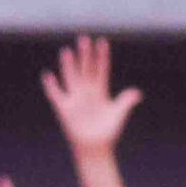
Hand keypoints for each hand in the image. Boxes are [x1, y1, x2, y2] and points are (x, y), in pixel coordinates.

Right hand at [43, 36, 140, 155]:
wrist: (95, 148)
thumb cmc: (108, 132)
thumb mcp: (119, 114)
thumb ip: (126, 101)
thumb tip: (137, 93)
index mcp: (101, 90)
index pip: (101, 69)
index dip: (102, 56)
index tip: (102, 42)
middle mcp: (87, 91)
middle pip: (85, 68)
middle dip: (85, 54)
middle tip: (84, 39)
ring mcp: (75, 98)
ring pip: (71, 77)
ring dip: (69, 65)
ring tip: (67, 51)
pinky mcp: (64, 108)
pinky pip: (56, 95)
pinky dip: (51, 86)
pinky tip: (48, 75)